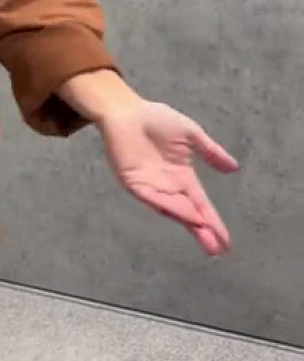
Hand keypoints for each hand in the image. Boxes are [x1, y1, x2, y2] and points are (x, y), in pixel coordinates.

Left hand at [96, 100, 238, 255]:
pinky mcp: (133, 182)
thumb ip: (211, 152)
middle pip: (188, 213)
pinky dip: (169, 206)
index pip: (200, 204)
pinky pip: (153, 198)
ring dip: (188, 221)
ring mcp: (150, 186)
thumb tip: (234, 168)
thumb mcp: (191, 134)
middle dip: (202, 230)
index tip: (226, 240)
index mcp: (182, 177)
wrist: (126, 111)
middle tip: (217, 249)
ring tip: (205, 234)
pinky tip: (184, 214)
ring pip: (172, 209)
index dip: (212, 221)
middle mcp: (167, 186)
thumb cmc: (156, 119)